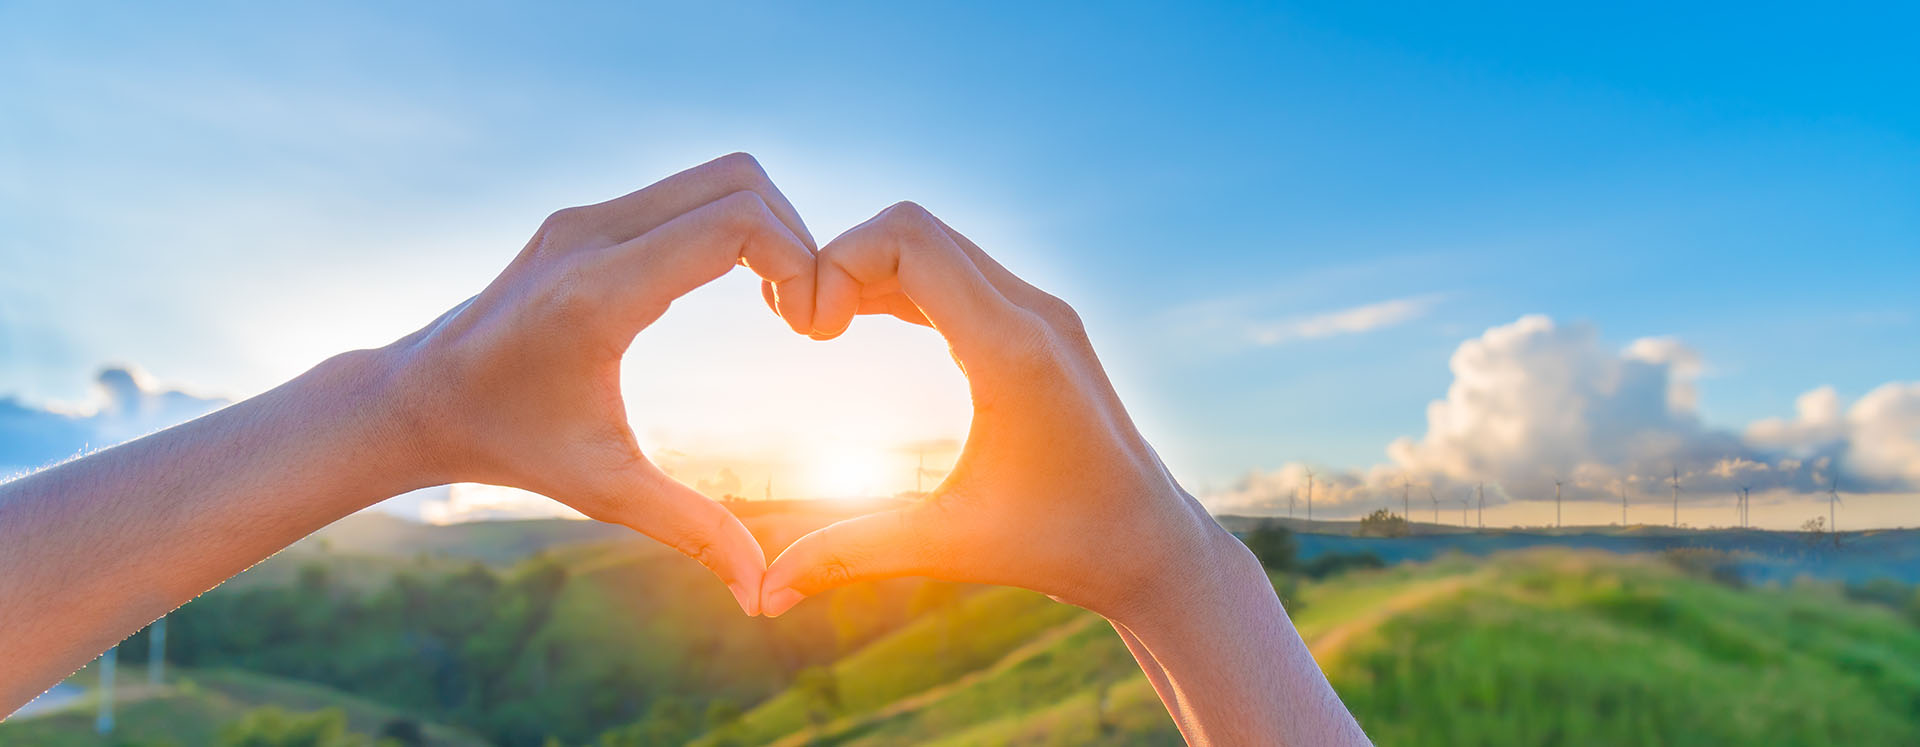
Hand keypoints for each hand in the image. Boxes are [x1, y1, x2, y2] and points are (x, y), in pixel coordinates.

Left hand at [381, 153, 816, 614]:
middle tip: (803, 311)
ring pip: (718, 177)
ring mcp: (586, 218)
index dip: (798, 260)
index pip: (735, 223)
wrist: (419, 399)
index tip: (807, 326)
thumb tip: (761, 595)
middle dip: (796, 237)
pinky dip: (732, 226)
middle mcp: (592, 237)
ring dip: (767, 228)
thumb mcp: (607, 491)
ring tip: (779, 300)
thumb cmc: (511, 447)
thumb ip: (693, 532)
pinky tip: (741, 286)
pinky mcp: (584, 218)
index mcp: (601, 295)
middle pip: (739, 181)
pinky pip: (686, 193)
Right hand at [757, 201, 1238, 620]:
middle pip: (914, 228)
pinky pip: (957, 273)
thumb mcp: (948, 547)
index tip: (807, 334)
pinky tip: (859, 325)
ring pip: (936, 245)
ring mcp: (1042, 312)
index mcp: (1012, 350)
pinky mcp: (1041, 325)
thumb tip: (764, 595)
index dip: (836, 263)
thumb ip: (851, 556)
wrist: (1150, 545)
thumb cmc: (1061, 548)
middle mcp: (1033, 313)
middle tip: (804, 332)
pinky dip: (902, 285)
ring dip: (870, 271)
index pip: (910, 240)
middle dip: (841, 262)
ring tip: (821, 329)